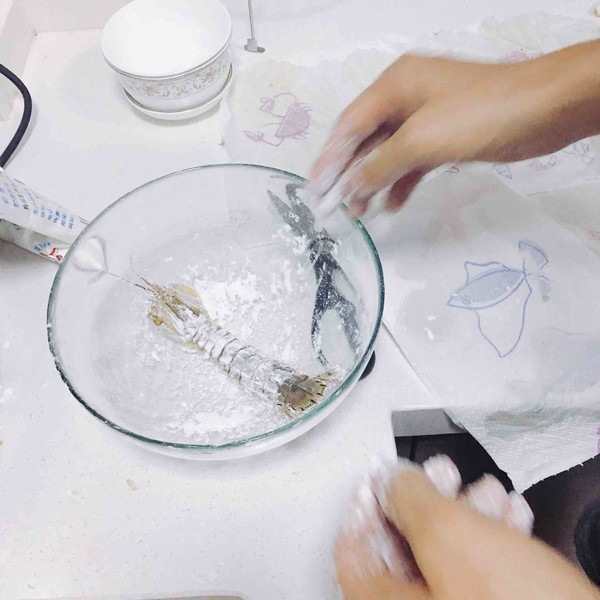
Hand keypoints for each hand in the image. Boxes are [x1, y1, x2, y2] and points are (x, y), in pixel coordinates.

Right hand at [309, 42, 599, 216]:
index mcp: (394, 86)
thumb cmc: (480, 113)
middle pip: (366, 141)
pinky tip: (392, 204)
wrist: (544, 110)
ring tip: (360, 213)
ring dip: (373, 183)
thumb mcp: (420, 140)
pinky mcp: (445, 137)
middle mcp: (405, 99)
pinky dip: (401, 182)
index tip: (314, 189)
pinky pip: (412, 162)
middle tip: (333, 207)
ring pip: (388, 154)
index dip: (329, 159)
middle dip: (350, 174)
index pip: (349, 125)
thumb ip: (380, 166)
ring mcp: (426, 118)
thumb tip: (350, 188)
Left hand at [335, 456, 599, 599]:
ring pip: (446, 559)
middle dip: (428, 502)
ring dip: (466, 515)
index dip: (367, 504)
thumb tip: (389, 479)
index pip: (352, 552)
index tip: (383, 476)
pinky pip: (477, 576)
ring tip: (487, 490)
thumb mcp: (452, 537)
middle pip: (404, 550)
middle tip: (441, 472)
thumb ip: (410, 500)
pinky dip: (491, 541)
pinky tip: (512, 517)